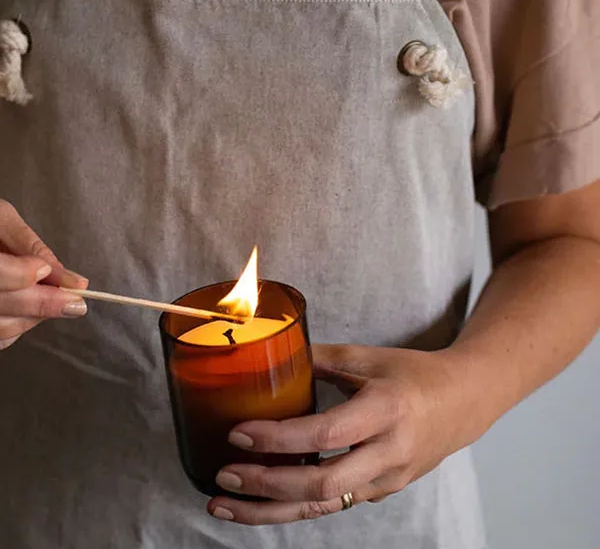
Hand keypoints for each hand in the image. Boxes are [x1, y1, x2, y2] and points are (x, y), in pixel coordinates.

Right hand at [0, 200, 88, 350]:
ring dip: (34, 316)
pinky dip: (20, 327)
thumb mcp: (0, 218)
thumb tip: (68, 278)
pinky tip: (31, 310)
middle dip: (42, 303)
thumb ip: (29, 244)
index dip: (20, 274)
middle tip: (77, 301)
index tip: (44, 268)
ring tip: (57, 301)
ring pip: (0, 328)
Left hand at [207, 343, 482, 524]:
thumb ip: (322, 358)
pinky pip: (334, 504)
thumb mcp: (371, 357)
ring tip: (226, 505)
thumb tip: (274, 354)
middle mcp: (388, 452)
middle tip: (225, 475)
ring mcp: (387, 478)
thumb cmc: (418, 375)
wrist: (465, 403)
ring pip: (324, 506)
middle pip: (323, 484)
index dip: (279, 439)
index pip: (326, 434)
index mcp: (386, 410)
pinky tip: (263, 501)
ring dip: (270, 510)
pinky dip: (294, 505)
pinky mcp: (382, 490)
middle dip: (267, 484)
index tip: (239, 433)